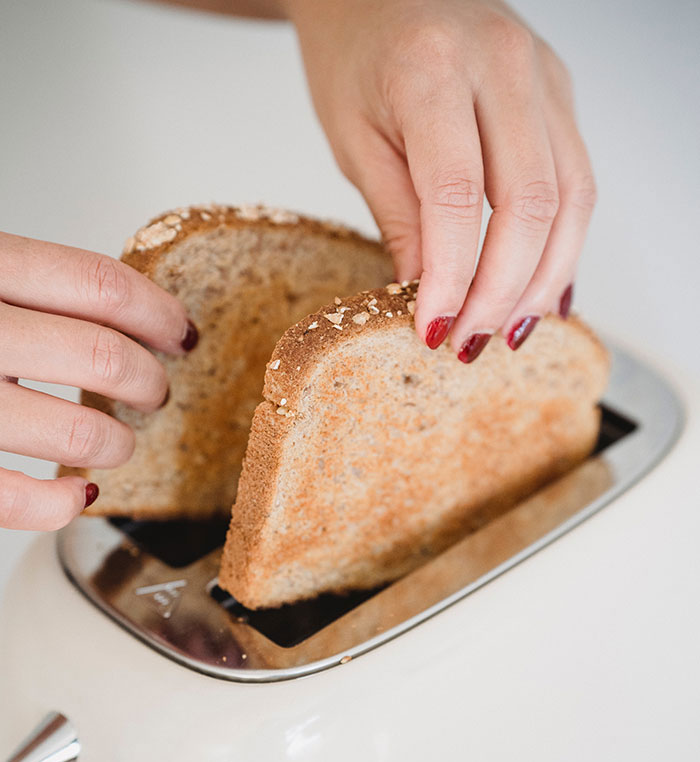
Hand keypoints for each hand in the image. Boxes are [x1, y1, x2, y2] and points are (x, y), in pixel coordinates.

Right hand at [0, 233, 195, 529]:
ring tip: (117, 444)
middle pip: (103, 357)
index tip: (180, 334)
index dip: (158, 313)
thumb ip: (22, 284)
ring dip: (116, 445)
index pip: (99, 286)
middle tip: (152, 391)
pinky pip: (13, 501)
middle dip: (147, 381)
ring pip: (77, 435)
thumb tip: (127, 317)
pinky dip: (60, 507)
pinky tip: (77, 497)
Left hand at [285, 0, 594, 358]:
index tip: (435, 330)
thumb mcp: (355, 141)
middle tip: (473, 342)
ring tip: (509, 329)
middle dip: (501, 289)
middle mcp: (504, 64)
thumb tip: (433, 294)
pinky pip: (577, 181)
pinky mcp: (559, 94)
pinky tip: (542, 286)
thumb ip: (399, 217)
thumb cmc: (354, 57)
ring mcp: (544, 76)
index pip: (456, 194)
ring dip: (544, 277)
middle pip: (529, 202)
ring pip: (570, 197)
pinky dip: (563, 244)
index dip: (452, 275)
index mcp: (433, 69)